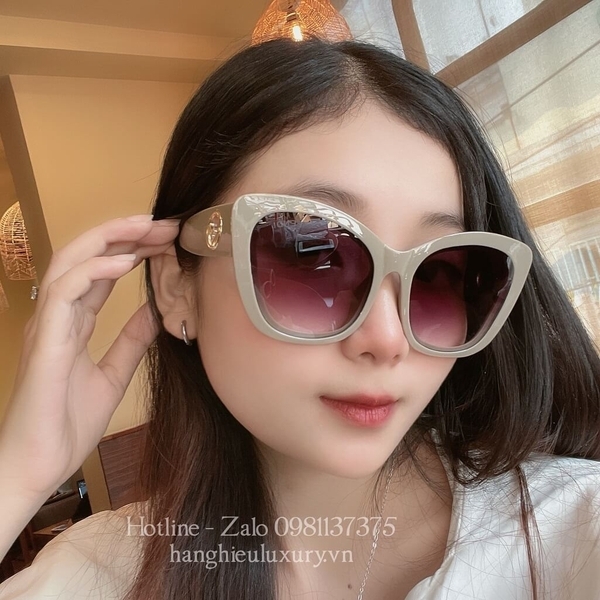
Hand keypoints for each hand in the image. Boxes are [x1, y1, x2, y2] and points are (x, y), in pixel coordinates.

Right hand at [0, 214, 178, 501]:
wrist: (38, 466)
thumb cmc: (66, 424)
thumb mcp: (112, 376)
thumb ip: (131, 341)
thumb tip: (157, 312)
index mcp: (72, 323)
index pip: (102, 273)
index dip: (132, 251)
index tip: (167, 241)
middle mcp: (57, 315)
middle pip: (87, 256)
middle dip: (125, 234)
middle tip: (165, 223)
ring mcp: (47, 324)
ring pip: (72, 261)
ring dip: (111, 239)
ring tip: (148, 227)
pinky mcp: (44, 339)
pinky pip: (66, 290)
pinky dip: (97, 270)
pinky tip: (128, 261)